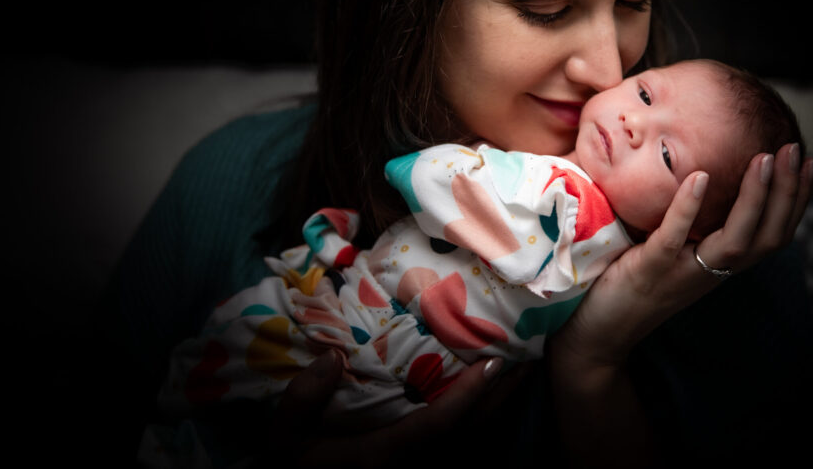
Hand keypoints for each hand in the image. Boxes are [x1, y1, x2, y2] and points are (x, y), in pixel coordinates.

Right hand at [264, 350, 514, 467]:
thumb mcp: (284, 442)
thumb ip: (301, 401)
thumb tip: (331, 357)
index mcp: (382, 458)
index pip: (437, 427)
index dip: (469, 396)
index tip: (495, 363)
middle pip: (472, 434)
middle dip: (502, 397)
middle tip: (529, 355)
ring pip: (476, 441)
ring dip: (500, 405)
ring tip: (521, 366)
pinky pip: (468, 445)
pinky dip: (486, 418)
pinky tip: (495, 393)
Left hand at [552, 142, 812, 368]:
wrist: (599, 331)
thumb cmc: (633, 281)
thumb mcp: (675, 249)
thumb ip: (694, 222)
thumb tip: (705, 172)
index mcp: (721, 265)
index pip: (774, 235)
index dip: (796, 200)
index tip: (809, 161)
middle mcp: (712, 272)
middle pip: (767, 237)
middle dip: (787, 192)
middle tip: (795, 150)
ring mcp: (683, 272)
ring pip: (734, 241)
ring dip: (754, 199)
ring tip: (764, 159)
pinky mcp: (650, 269)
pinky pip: (674, 237)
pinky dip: (689, 207)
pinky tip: (700, 176)